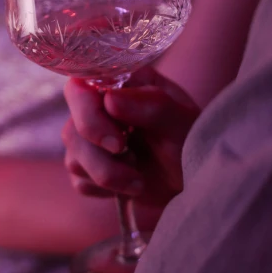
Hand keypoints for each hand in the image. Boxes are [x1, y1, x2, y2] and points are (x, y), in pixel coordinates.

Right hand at [62, 67, 199, 227]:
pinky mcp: (91, 168)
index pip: (81, 86)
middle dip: (98, 150)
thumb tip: (110, 100)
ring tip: (139, 181)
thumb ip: (153, 106)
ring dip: (106, 174)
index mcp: (122, 84)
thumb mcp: (183, 122)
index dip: (88, 112)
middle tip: (130, 158)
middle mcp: (101, 107)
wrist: (199, 183)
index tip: (118, 140)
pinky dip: (105, 188)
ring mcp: (94, 139)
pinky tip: (131, 186)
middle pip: (73, 126)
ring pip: (74, 157)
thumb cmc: (195, 143)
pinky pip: (80, 180)